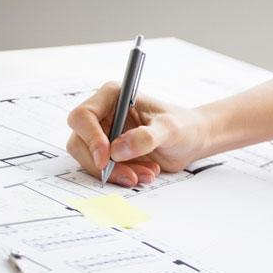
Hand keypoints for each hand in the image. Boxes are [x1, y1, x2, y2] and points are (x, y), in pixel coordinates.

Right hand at [65, 81, 208, 185]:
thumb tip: (117, 149)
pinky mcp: (109, 153)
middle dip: (104, 164)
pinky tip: (145, 173)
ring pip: (90, 160)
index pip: (83, 116)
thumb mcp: (170, 129)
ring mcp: (103, 135)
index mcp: (113, 96)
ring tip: (147, 173)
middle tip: (131, 175)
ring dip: (116, 172)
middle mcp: (103, 114)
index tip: (106, 159)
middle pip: (80, 142)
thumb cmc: (184, 125)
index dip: (90, 139)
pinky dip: (121, 176)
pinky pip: (102, 170)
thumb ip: (146, 137)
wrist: (192, 140)